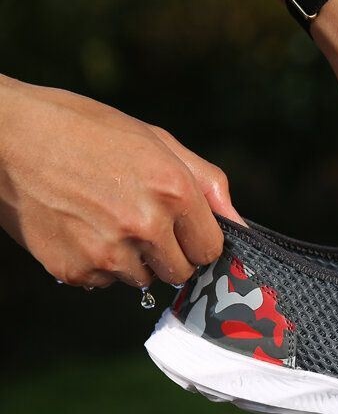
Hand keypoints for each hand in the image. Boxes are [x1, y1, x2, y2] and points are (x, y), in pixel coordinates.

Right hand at [0, 76, 242, 288]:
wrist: (3, 136)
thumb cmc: (85, 130)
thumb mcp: (154, 139)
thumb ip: (206, 182)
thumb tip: (239, 222)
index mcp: (174, 191)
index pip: (210, 249)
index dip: (196, 240)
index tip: (181, 228)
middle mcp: (146, 226)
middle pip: (180, 272)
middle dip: (168, 254)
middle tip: (139, 222)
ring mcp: (109, 253)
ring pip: (143, 280)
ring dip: (133, 260)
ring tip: (103, 219)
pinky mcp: (76, 270)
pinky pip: (104, 283)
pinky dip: (97, 264)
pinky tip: (78, 229)